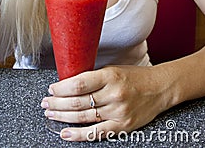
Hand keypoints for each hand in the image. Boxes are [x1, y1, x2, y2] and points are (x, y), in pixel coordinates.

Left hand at [41, 65, 168, 141]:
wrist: (159, 88)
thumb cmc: (134, 76)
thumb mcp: (113, 69)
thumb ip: (94, 77)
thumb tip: (68, 85)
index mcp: (110, 75)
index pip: (79, 84)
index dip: (61, 88)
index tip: (51, 89)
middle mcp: (113, 94)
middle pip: (78, 102)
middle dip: (57, 103)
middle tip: (45, 104)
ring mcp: (118, 112)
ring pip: (84, 117)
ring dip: (63, 117)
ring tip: (51, 115)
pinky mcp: (122, 126)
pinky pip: (96, 133)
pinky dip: (79, 135)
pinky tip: (66, 133)